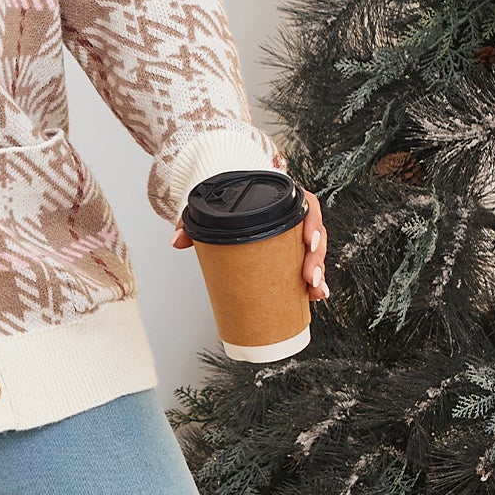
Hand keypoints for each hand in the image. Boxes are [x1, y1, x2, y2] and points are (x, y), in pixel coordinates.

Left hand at [171, 187, 330, 301]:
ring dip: (318, 274)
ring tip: (315, 293)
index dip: (313, 223)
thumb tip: (177, 242)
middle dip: (316, 259)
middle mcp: (293, 214)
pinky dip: (312, 282)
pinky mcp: (289, 251)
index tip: (309, 242)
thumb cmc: (226, 200)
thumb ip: (192, 221)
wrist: (225, 197)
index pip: (308, 206)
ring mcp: (293, 234)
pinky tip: (314, 297)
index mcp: (282, 197)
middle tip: (310, 279)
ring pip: (313, 253)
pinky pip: (306, 265)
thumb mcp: (210, 207)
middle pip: (315, 234)